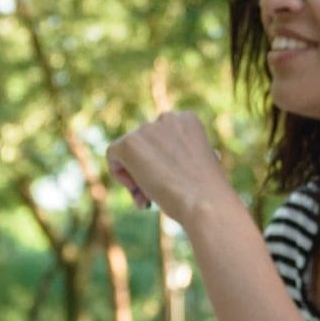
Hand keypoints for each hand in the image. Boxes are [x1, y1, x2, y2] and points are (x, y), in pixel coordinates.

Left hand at [106, 112, 233, 224]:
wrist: (204, 203)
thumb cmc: (207, 192)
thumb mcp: (199, 165)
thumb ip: (181, 156)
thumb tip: (162, 166)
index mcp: (187, 120)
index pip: (162, 135)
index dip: (162, 159)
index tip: (169, 178)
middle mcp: (167, 118)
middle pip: (145, 142)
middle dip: (147, 166)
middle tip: (153, 192)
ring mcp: (148, 129)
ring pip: (129, 150)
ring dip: (135, 173)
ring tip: (149, 195)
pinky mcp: (130, 143)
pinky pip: (112, 154)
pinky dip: (119, 173)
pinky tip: (135, 188)